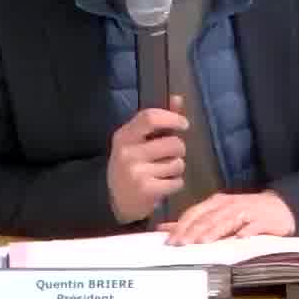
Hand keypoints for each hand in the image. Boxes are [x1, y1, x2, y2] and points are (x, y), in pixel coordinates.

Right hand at [107, 96, 188, 223]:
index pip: (150, 117)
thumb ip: (157, 121)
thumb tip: (178, 99)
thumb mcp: (137, 141)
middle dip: (179, 149)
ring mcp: (137, 172)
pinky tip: (162, 185)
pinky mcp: (147, 190)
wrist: (115, 200)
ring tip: (163, 172)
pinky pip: (177, 182)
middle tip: (170, 155)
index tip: (183, 124)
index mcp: (124, 135)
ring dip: (176, 168)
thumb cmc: (131, 165)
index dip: (172, 118)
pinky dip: (175, 184)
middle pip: (173, 143)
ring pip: (177, 164)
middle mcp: (128, 152)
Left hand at [159, 191, 296, 245]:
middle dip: (193, 231)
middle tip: (181, 244)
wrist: (279, 206)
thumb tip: (164, 229)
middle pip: (208, 218)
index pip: (194, 213)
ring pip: (227, 221)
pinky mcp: (263, 220)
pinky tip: (240, 239)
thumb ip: (193, 222)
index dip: (181, 226)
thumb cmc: (244, 213)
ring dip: (215, 231)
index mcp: (215, 203)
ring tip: (203, 242)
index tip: (170, 241)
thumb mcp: (217, 214)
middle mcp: (228, 205)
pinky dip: (247, 232)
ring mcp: (246, 211)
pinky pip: (253, 226)